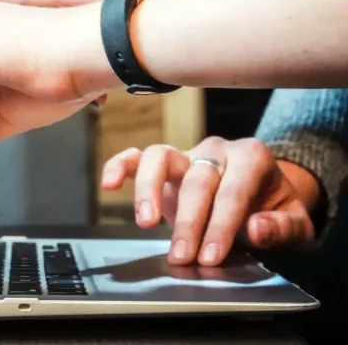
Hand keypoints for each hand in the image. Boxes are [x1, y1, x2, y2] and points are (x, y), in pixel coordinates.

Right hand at [101, 137, 316, 265]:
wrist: (263, 194)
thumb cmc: (274, 209)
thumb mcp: (295, 222)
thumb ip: (282, 227)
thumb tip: (256, 227)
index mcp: (251, 157)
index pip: (233, 190)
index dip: (221, 224)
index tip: (212, 255)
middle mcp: (216, 150)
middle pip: (197, 179)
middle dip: (189, 221)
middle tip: (183, 255)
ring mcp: (187, 154)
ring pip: (160, 157)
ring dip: (149, 189)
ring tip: (145, 222)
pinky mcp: (164, 164)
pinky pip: (137, 156)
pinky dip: (120, 166)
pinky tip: (109, 184)